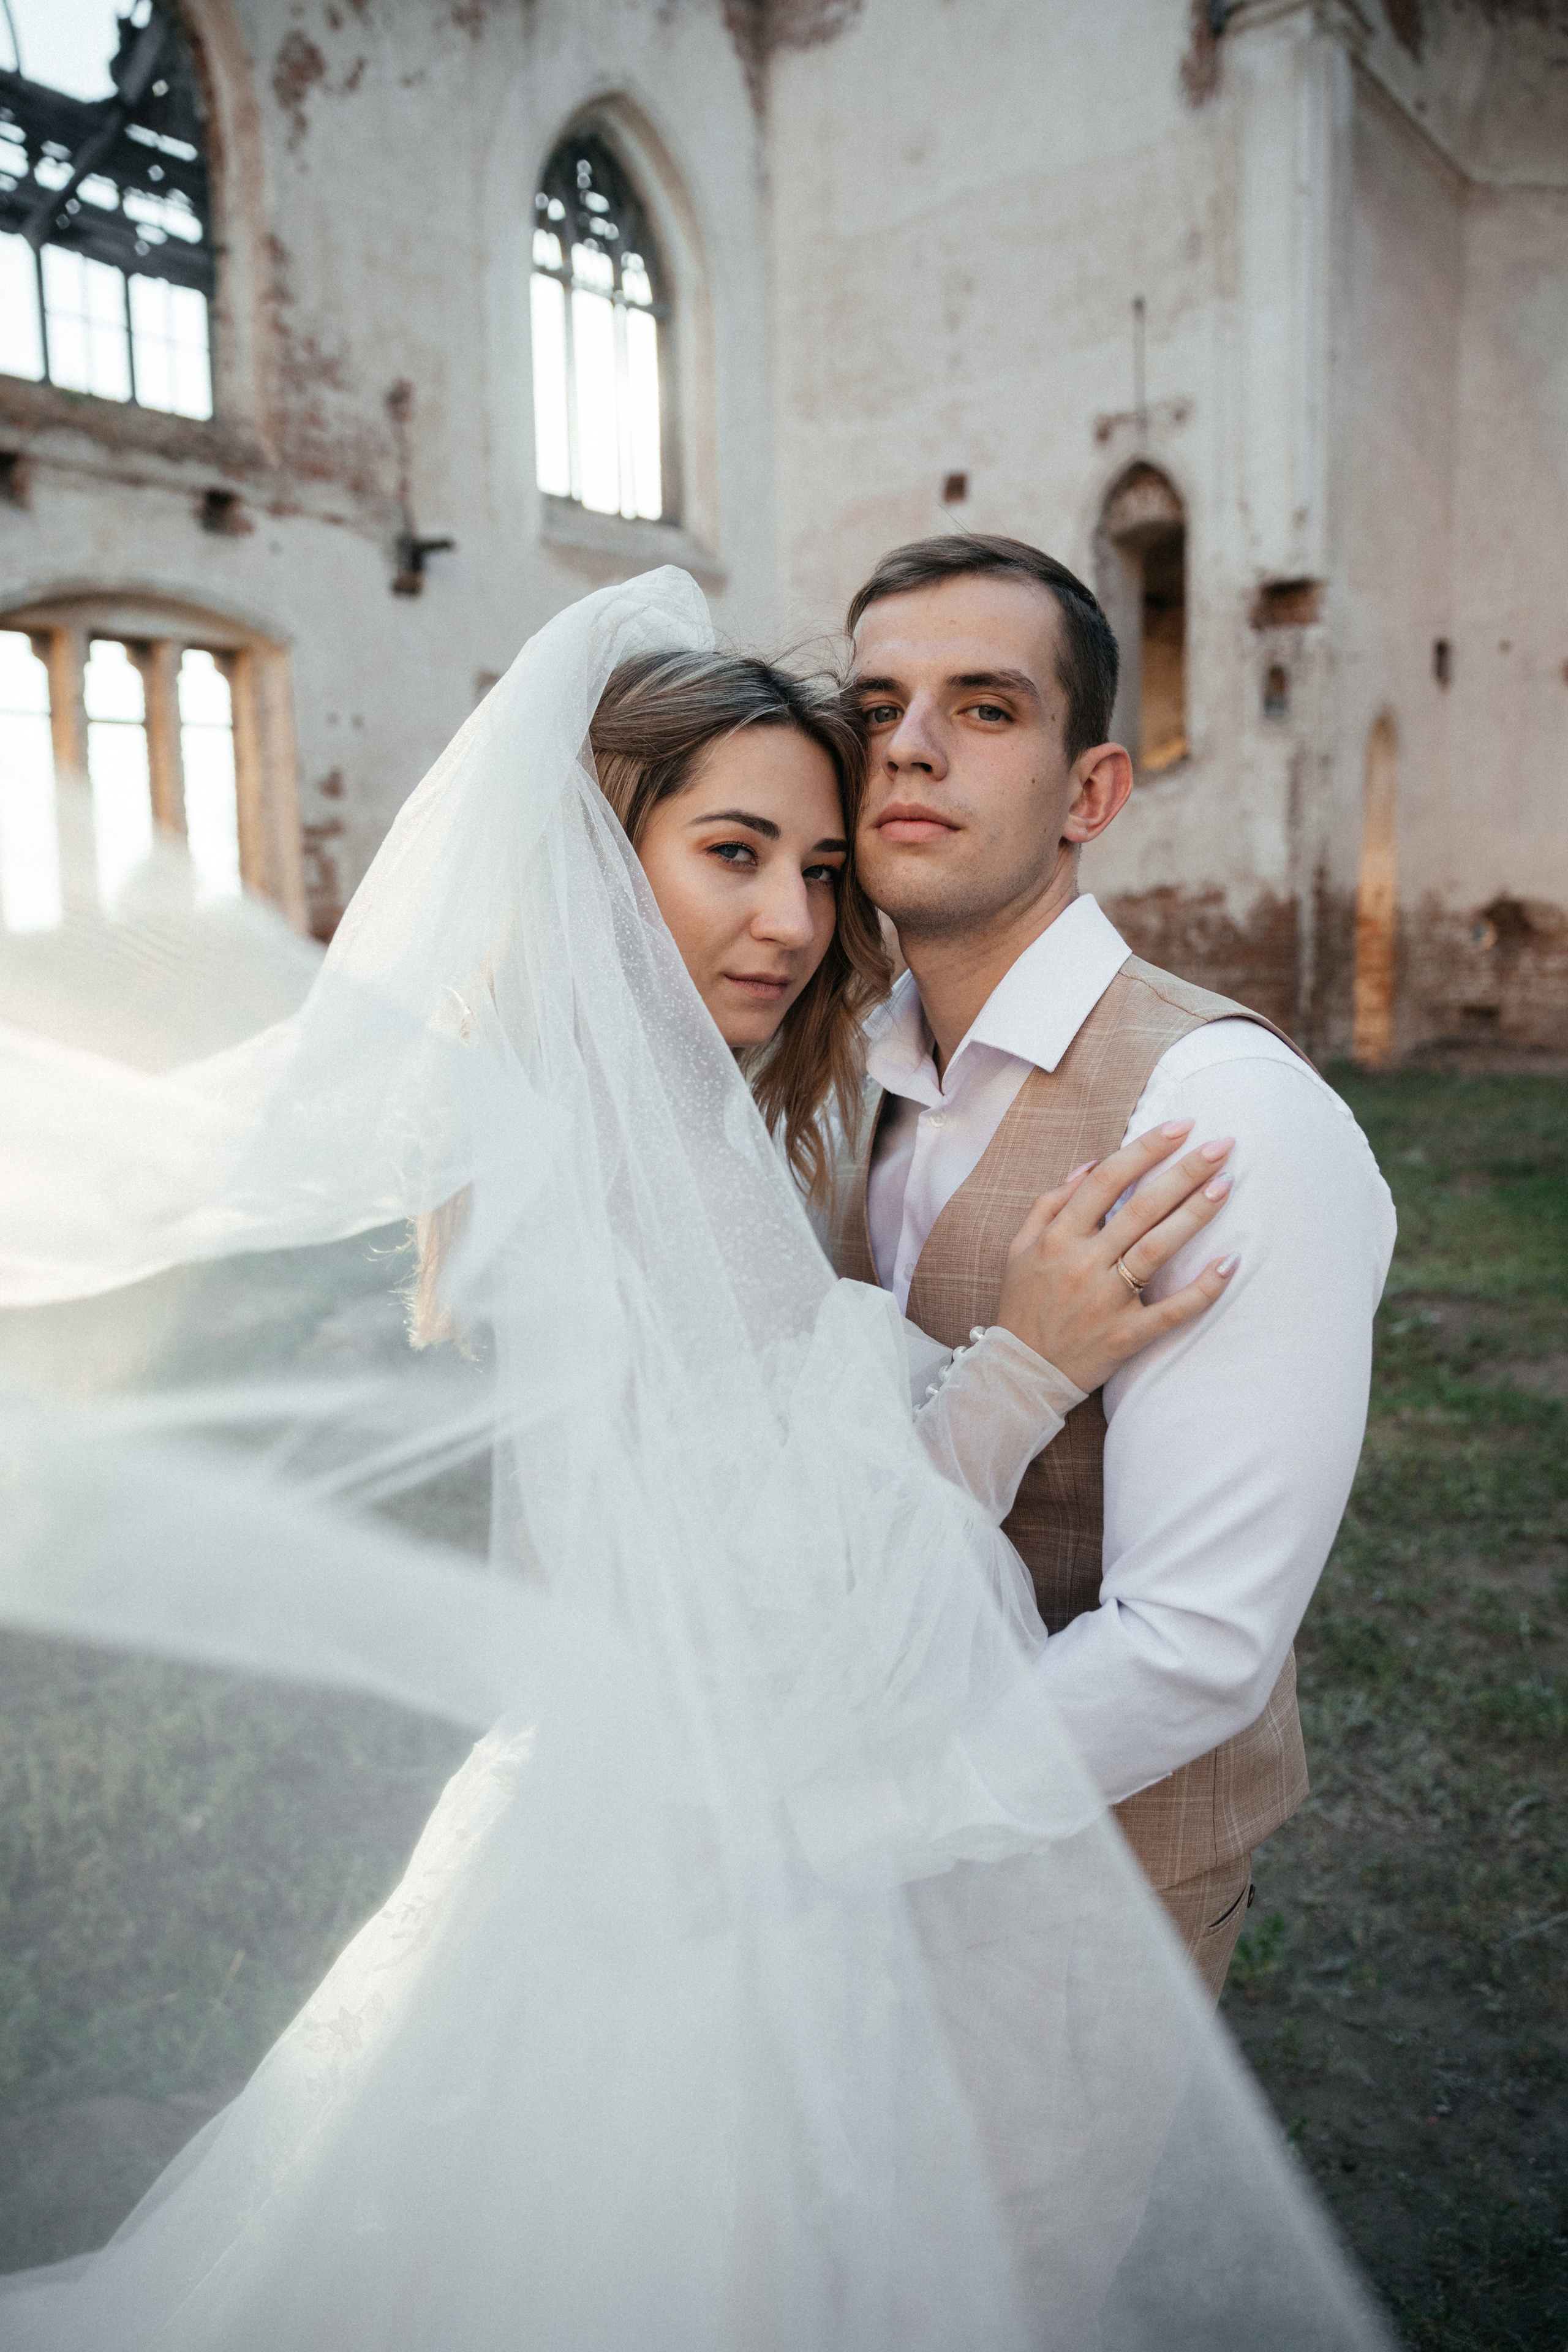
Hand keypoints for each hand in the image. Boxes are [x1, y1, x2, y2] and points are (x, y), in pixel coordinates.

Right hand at [994, 1121, 1237, 1392]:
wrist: (1019, 1373)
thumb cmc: (1023, 1305)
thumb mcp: (1019, 1248)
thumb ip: (1049, 1204)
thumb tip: (1089, 1166)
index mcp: (1058, 1237)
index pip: (1107, 1180)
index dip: (1146, 1148)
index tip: (1181, 1126)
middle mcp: (1082, 1263)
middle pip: (1140, 1207)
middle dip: (1184, 1172)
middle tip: (1221, 1146)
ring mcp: (1105, 1300)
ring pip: (1157, 1248)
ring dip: (1194, 1214)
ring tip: (1226, 1184)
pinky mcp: (1125, 1335)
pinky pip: (1171, 1310)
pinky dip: (1203, 1288)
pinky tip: (1230, 1262)